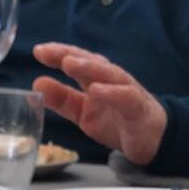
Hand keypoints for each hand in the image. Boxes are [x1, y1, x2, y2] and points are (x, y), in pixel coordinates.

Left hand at [33, 43, 166, 165]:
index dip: (58, 54)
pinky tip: (95, 90)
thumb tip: (37, 84)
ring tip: (68, 63)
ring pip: (108, 74)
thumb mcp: (82, 113)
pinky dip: (111, 92)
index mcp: (95, 79)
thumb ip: (61, 100)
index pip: (76, 61)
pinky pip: (125, 97)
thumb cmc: (116, 120)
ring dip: (88, 67)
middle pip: (90, 61)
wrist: (151, 138)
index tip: (38, 51)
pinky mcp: (137, 107)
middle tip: (47, 52)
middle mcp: (110, 80)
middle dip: (69, 54)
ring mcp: (125, 91)